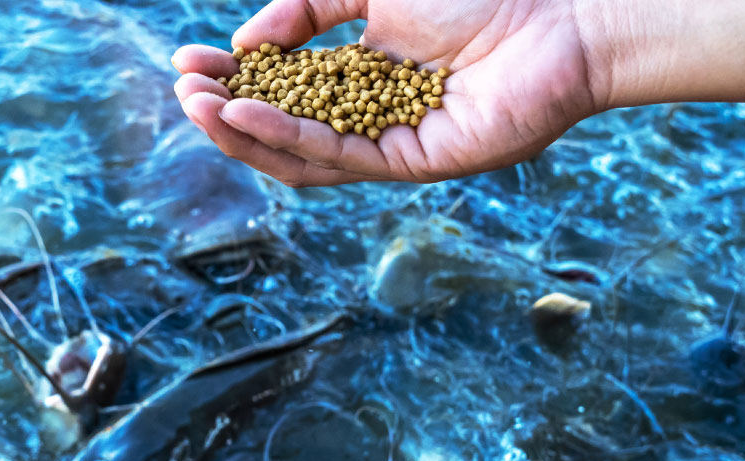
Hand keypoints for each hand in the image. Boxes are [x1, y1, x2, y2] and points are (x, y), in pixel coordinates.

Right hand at [171, 0, 602, 185]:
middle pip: (283, 129)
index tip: (187, 63)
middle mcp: (372, 118)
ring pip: (303, 154)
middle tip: (184, 92)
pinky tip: (247, 113)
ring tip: (201, 106)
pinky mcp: (414, 161)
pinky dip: (289, 136)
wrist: (560, 14)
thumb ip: (307, 9)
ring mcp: (392, 144)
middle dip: (227, 111)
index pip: (282, 90)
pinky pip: (340, 156)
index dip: (232, 78)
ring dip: (245, 131)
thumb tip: (249, 43)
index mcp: (362, 79)